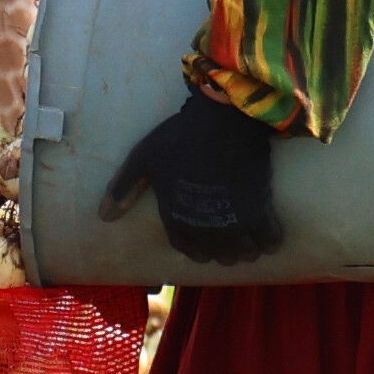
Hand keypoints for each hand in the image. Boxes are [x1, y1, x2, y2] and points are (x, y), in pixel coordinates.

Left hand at [103, 93, 283, 267]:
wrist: (223, 118)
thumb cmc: (181, 136)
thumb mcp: (144, 157)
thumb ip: (123, 188)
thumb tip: (103, 218)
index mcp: (175, 215)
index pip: (185, 246)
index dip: (195, 251)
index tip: (204, 251)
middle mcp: (204, 224)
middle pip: (216, 253)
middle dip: (222, 254)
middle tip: (229, 249)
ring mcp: (233, 218)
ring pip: (243, 251)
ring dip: (245, 252)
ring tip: (249, 248)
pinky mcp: (259, 207)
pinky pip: (269, 237)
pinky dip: (270, 242)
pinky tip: (270, 241)